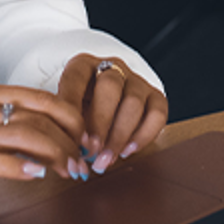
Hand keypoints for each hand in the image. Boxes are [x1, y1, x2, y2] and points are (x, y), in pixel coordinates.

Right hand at [0, 82, 86, 223]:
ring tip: (68, 171)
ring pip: (23, 135)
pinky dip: (23, 167)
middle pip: (36, 117)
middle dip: (68, 140)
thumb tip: (66, 131)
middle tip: (82, 161)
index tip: (85, 138)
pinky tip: (38, 175)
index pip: (39, 97)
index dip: (70, 117)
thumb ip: (17, 123)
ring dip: (54, 155)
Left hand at [57, 54, 167, 175]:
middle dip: (100, 122)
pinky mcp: (155, 97)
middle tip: (91, 150)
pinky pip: (158, 114)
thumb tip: (66, 149)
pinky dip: (144, 136)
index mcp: (83, 65)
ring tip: (106, 158)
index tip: (71, 135)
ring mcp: (136, 81)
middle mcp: (112, 69)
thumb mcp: (66, 110)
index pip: (75, 76)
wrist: (105, 107)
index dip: (72, 105)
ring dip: (119, 135)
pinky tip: (127, 151)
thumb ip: (65, 124)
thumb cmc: (80, 110)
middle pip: (110, 86)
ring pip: (134, 102)